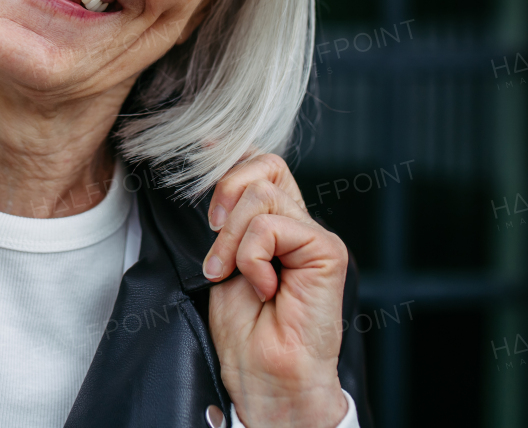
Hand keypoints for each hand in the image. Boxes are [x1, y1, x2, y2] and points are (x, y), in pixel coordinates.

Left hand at [204, 154, 349, 427]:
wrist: (266, 374)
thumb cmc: (245, 331)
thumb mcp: (222, 261)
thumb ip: (226, 221)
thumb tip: (208, 173)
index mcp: (277, 224)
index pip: (262, 164)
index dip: (232, 155)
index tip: (201, 152)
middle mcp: (299, 224)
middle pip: (263, 166)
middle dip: (224, 197)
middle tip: (216, 249)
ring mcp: (315, 236)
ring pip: (262, 193)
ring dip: (232, 238)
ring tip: (233, 275)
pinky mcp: (326, 250)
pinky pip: (272, 226)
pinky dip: (251, 257)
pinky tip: (263, 286)